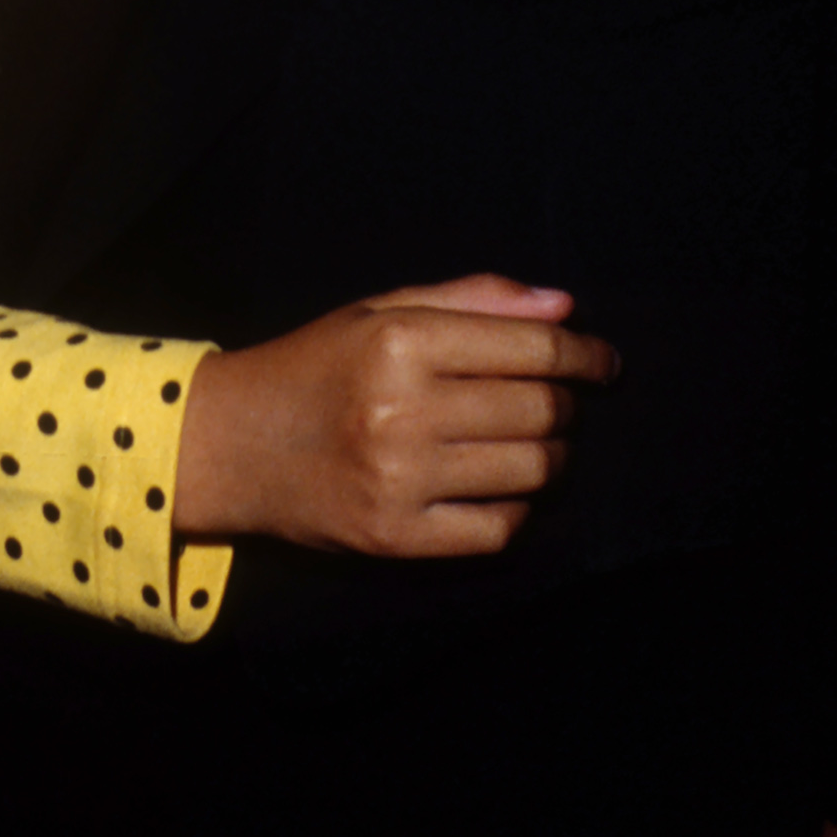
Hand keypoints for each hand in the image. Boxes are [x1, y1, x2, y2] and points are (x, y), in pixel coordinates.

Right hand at [174, 275, 617, 555]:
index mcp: (399, 340)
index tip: (604, 361)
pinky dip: (517, 508)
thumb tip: (564, 304)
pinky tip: (500, 487)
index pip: (530, 347)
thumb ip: (472, 299)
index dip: (583, 354)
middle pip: (539, 411)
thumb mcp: (380, 310)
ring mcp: (400, 480)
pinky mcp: (397, 537)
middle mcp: (402, 409)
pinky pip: (499, 528)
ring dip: (551, 456)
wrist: (232, 444)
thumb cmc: (316, 365)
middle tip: (561, 402)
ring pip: (530, 471)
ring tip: (534, 443)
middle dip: (568, 405)